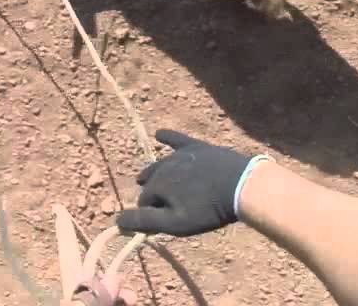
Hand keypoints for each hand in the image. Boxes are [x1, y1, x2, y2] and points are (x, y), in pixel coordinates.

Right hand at [116, 130, 258, 236]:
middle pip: (150, 182)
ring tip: (147, 179)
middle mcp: (164, 166)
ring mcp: (180, 154)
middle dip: (150, 192)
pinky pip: (177, 139)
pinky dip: (167, 137)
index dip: (149, 213)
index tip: (159, 223)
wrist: (240, 185)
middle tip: (157, 204)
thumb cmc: (208, 209)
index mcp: (157, 185)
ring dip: (154, 173)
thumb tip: (117, 221)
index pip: (144, 202)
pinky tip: (159, 134)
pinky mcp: (196, 146)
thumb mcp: (176, 223)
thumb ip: (146, 222)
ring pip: (160, 164)